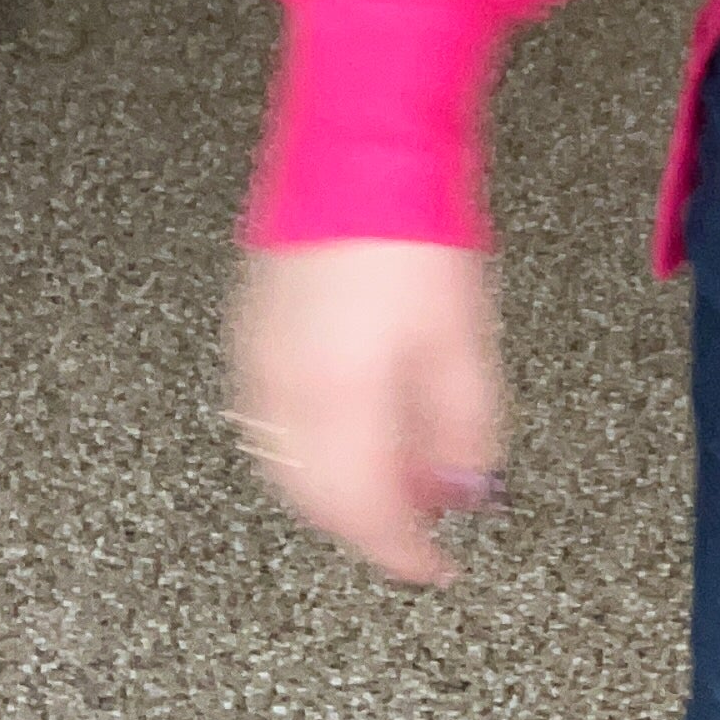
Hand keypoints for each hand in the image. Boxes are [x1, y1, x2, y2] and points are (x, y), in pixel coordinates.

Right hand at [226, 239, 506, 587]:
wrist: (362, 152)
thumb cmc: (417, 235)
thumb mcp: (464, 341)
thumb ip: (464, 429)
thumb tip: (467, 489)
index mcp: (339, 400)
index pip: (365, 514)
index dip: (403, 554)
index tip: (435, 568)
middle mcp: (284, 392)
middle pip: (317, 500)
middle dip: (369, 523)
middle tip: (419, 523)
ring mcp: (259, 361)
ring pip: (286, 467)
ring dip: (336, 488)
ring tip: (394, 474)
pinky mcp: (252, 334)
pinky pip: (271, 422)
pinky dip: (309, 446)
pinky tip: (349, 430)